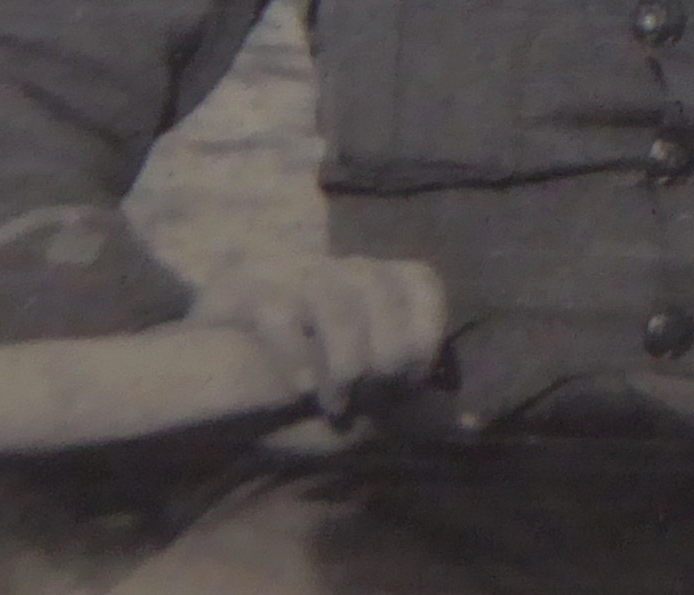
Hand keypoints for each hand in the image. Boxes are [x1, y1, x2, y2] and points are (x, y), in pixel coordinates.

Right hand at [186, 257, 447, 421]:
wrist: (219, 396)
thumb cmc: (307, 399)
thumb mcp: (367, 410)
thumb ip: (416, 413)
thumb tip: (475, 425)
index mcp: (375, 284)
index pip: (421, 280)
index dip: (424, 332)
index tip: (411, 382)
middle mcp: (335, 268)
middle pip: (379, 288)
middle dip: (385, 354)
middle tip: (373, 396)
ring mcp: (286, 273)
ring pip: (333, 296)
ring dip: (345, 359)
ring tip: (337, 403)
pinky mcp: (240, 291)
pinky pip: (278, 311)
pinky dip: (297, 355)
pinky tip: (302, 391)